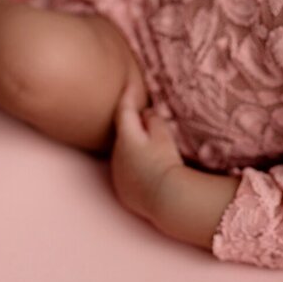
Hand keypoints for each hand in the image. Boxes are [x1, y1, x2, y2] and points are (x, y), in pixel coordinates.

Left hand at [110, 80, 183, 222]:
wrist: (167, 199)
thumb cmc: (166, 163)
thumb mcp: (163, 136)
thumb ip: (153, 121)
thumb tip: (146, 115)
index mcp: (125, 138)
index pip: (124, 110)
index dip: (127, 94)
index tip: (129, 82)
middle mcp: (115, 156)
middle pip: (123, 133)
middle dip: (132, 124)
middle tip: (145, 115)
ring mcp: (117, 175)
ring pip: (123, 153)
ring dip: (133, 146)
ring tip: (150, 145)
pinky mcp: (123, 192)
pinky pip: (126, 172)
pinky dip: (133, 165)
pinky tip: (147, 168)